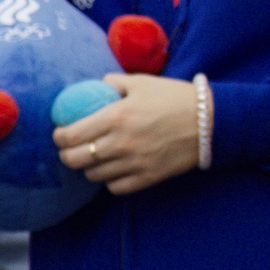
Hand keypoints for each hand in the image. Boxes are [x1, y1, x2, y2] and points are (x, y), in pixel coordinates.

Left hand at [52, 73, 201, 194]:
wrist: (210, 121)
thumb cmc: (175, 97)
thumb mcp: (143, 81)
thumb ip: (113, 83)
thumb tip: (95, 86)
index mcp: (115, 116)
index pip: (69, 135)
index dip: (59, 137)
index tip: (61, 133)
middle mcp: (120, 143)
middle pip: (75, 159)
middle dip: (67, 154)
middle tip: (72, 148)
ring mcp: (133, 163)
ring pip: (93, 175)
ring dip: (90, 167)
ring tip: (96, 157)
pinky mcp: (147, 177)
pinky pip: (115, 187)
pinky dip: (110, 180)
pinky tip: (115, 169)